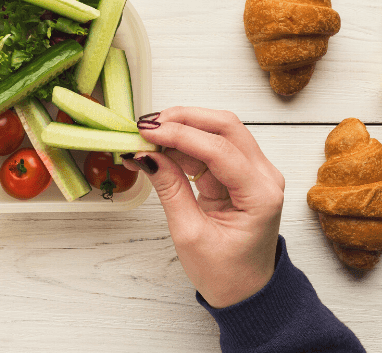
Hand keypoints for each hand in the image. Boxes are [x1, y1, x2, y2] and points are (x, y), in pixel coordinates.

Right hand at [123, 107, 284, 307]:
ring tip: (146, 137)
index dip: (179, 134)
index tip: (145, 132)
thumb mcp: (189, 234)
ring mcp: (253, 172)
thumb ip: (169, 189)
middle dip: (183, 119)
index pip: (219, 149)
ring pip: (218, 131)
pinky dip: (183, 144)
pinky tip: (158, 148)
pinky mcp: (238, 174)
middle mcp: (264, 176)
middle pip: (225, 127)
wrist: (246, 292)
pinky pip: (210, 147)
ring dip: (181, 128)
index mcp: (260, 195)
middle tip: (145, 126)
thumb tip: (145, 155)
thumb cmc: (226, 272)